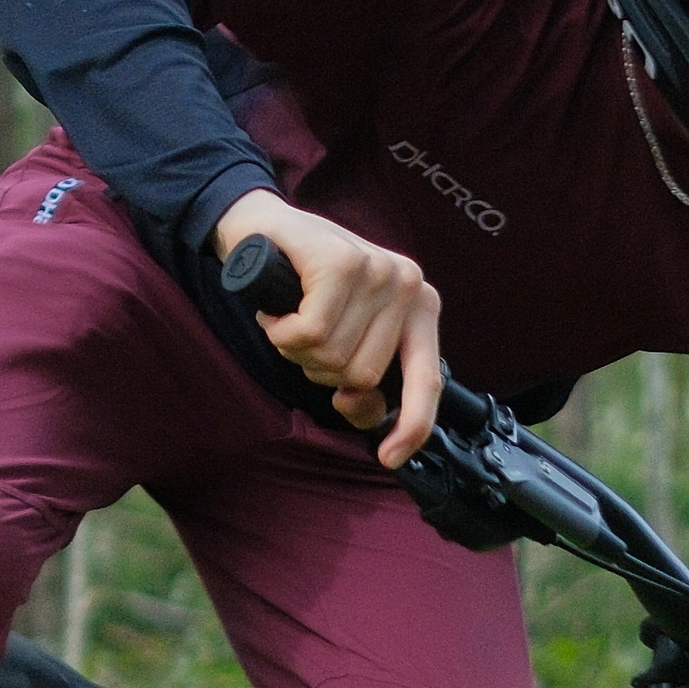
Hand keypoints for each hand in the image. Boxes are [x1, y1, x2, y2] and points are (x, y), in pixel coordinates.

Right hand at [212, 191, 441, 467]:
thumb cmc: (303, 287)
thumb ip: (362, 378)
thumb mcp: (342, 337)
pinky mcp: (341, 263)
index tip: (388, 457)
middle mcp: (407, 284)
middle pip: (362, 377)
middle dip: (321, 370)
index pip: (428, 379)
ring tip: (291, 317)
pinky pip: (309, 335)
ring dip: (297, 350)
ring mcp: (377, 271)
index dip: (412, 425)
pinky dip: (281, 332)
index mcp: (420, 305)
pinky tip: (277, 311)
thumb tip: (357, 404)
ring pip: (332, 358)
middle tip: (304, 335)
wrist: (260, 230)